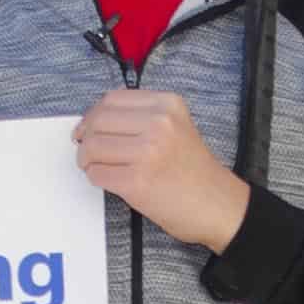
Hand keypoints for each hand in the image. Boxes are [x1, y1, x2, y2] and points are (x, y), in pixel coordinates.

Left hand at [75, 89, 250, 252]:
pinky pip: (97, 173)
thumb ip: (141, 117)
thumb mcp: (176, 126)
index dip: (92, 114)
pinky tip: (108, 179)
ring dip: (87, 159)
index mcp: (167, 104)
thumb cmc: (193, 169)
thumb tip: (93, 121)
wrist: (217, 204)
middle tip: (87, 151)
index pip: (112, 99)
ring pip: (92, 147)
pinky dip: (95, 177)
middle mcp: (158, 123)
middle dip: (85, 138)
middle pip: (98, 121)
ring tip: (97, 166)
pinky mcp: (137, 182)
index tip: (88, 128)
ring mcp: (147, 152)